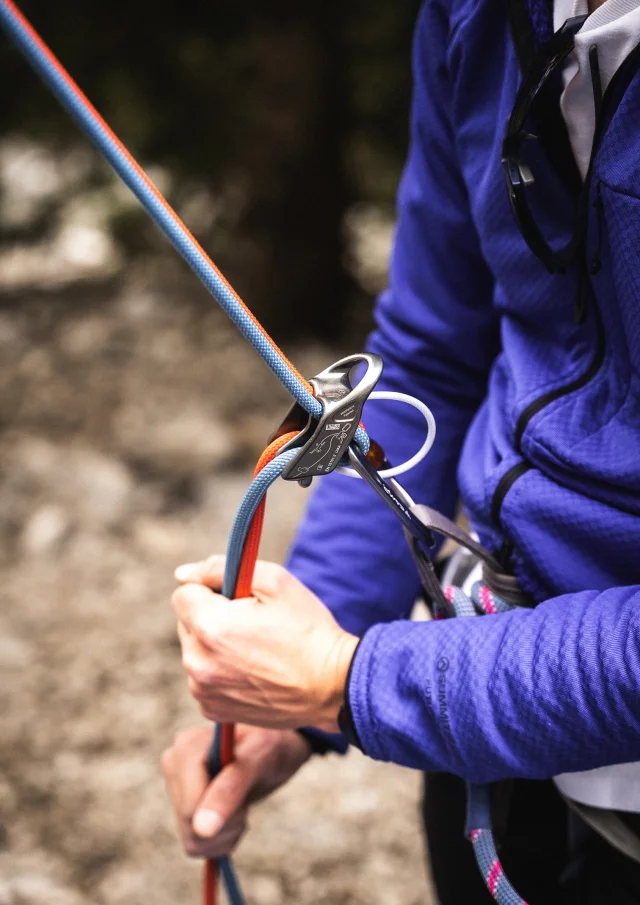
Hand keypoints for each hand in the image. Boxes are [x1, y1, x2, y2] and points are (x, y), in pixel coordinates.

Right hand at [161, 723, 311, 857]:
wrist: (274, 748)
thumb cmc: (270, 745)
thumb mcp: (259, 760)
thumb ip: (230, 789)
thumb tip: (202, 828)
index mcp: (186, 747)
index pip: (190, 808)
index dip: (223, 815)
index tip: (246, 799)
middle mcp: (173, 763)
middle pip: (190, 825)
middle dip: (226, 824)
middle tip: (246, 803)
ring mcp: (175, 784)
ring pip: (192, 839)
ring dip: (225, 834)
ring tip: (242, 806)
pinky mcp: (181, 804)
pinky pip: (194, 844)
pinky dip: (220, 839)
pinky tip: (233, 815)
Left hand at [172, 556, 358, 730]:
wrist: (333, 686)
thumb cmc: (307, 628)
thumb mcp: (274, 581)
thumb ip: (220, 568)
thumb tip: (183, 574)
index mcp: (210, 626)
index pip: (183, 593)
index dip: (212, 589)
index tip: (239, 598)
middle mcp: (197, 662)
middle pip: (187, 622)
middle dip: (212, 615)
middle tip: (253, 623)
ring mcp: (203, 690)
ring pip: (195, 650)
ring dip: (215, 644)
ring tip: (257, 649)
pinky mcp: (213, 709)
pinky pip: (204, 678)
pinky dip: (221, 671)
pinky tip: (254, 671)